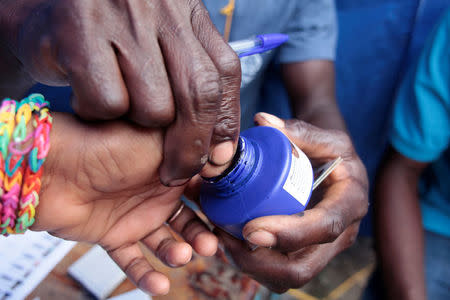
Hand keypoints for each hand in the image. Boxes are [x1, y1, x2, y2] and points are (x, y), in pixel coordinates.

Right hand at [0, 0, 240, 184]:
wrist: (46, 17)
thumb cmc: (113, 44)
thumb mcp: (163, 49)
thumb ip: (195, 84)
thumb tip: (222, 151)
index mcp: (186, 10)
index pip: (223, 72)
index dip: (225, 121)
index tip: (218, 156)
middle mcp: (160, 8)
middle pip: (199, 92)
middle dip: (191, 145)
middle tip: (176, 171)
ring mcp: (121, 17)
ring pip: (154, 106)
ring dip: (136, 123)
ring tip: (118, 104)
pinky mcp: (79, 31)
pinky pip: (108, 103)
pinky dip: (98, 115)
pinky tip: (86, 96)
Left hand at [34, 113, 217, 294]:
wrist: (56, 168)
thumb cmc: (107, 145)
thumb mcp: (161, 141)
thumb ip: (195, 151)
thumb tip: (226, 162)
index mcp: (170, 166)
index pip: (203, 186)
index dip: (218, 202)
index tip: (233, 215)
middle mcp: (155, 191)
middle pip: (189, 220)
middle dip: (202, 234)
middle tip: (211, 245)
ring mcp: (135, 215)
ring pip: (165, 242)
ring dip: (177, 254)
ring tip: (182, 256)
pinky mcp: (114, 236)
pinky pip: (133, 260)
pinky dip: (147, 276)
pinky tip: (161, 286)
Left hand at [214, 113, 367, 292]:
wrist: (331, 168)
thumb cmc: (327, 151)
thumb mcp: (323, 136)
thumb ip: (297, 129)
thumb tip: (262, 121)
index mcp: (350, 203)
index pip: (324, 228)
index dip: (288, 233)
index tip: (251, 228)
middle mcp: (339, 234)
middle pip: (302, 267)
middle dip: (259, 260)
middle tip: (224, 238)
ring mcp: (320, 249)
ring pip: (285, 276)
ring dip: (249, 265)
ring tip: (221, 239)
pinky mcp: (304, 254)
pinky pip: (277, 272)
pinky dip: (251, 264)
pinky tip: (229, 242)